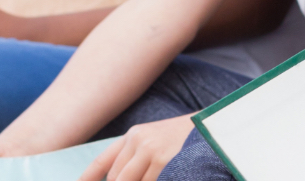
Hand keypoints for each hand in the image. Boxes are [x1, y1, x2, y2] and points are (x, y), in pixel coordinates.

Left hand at [79, 114, 195, 180]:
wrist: (215, 128)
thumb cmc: (186, 139)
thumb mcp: (157, 140)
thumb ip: (137, 157)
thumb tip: (121, 177)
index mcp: (133, 135)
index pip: (103, 161)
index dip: (88, 177)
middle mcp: (138, 141)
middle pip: (116, 177)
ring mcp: (151, 151)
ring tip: (150, 178)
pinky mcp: (165, 161)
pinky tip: (162, 179)